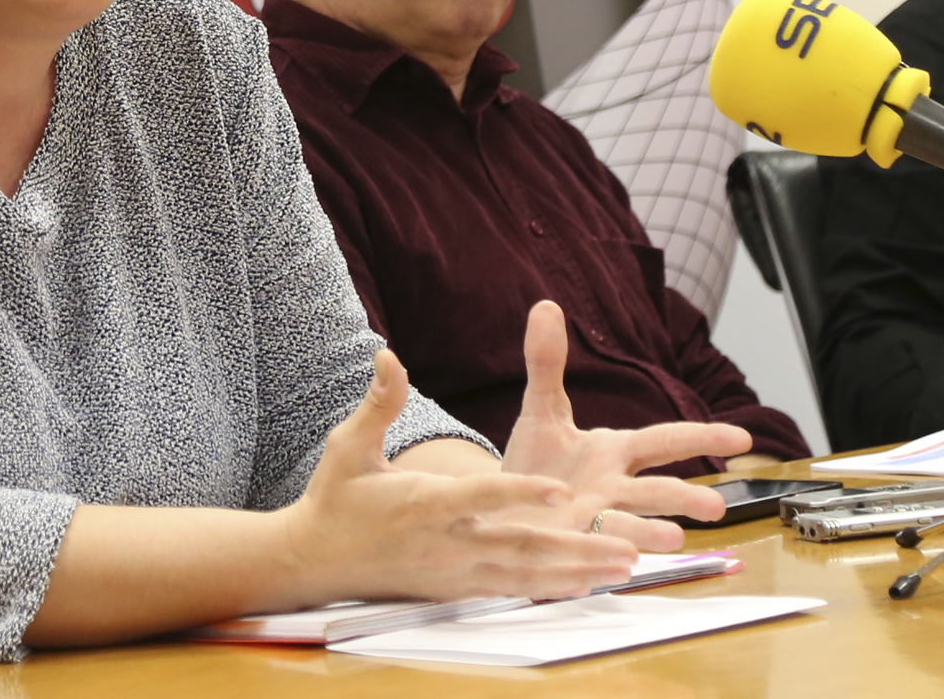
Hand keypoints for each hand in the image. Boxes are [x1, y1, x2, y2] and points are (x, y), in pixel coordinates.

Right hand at [279, 347, 637, 605]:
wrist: (315, 560)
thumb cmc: (335, 497)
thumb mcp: (348, 445)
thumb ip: (378, 403)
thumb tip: (388, 354)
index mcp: (422, 504)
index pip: (479, 498)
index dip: (521, 494)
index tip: (562, 490)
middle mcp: (445, 544)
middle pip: (519, 547)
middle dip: (576, 548)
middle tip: (628, 546)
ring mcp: (453, 572)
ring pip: (526, 575)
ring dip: (578, 572)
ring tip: (626, 566)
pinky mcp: (456, 587)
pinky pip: (513, 590)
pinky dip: (552, 587)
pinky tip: (587, 584)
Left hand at [495, 302, 752, 551]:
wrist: (503, 507)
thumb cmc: (535, 463)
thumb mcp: (540, 410)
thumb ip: (547, 363)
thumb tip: (545, 306)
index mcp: (615, 452)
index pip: (665, 441)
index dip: (702, 436)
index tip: (743, 437)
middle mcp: (614, 489)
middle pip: (655, 491)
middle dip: (685, 498)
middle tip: (717, 506)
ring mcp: (596, 523)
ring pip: (631, 528)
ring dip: (652, 534)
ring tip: (676, 540)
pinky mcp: (573, 551)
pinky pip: (593, 556)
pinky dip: (607, 561)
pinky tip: (620, 567)